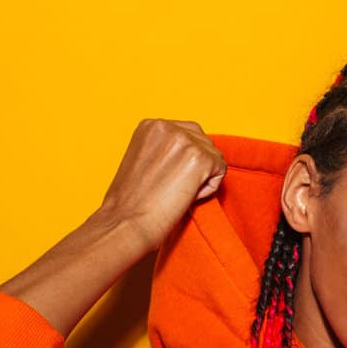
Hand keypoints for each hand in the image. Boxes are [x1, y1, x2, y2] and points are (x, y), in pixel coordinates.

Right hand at [95, 119, 226, 252]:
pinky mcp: (200, 158)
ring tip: (176, 192)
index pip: (189, 135)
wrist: (126, 223)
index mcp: (151, 125)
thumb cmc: (131, 202)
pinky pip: (220, 171)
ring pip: (214, 157)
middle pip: (204, 142)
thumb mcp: (142, 160)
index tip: (167, 179)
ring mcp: (185, 140)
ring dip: (202, 179)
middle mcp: (168, 126)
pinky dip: (208, 189)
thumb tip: (187, 155)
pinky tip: (185, 197)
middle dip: (197, 167)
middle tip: (172, 188)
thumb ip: (163, 149)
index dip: (184, 162)